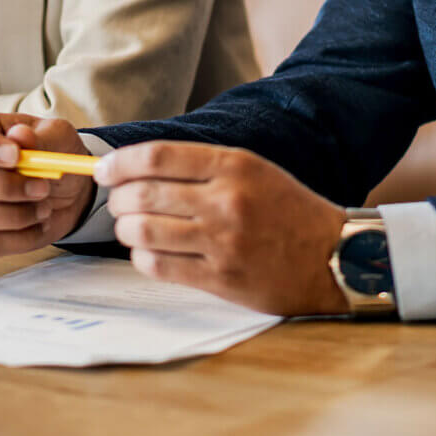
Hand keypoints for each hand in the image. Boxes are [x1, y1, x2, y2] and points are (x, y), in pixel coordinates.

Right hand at [0, 113, 96, 255]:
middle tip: (42, 187)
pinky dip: (22, 237)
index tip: (15, 156)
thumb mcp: (58, 137)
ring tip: (46, 206)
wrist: (69, 189)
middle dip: (3, 186)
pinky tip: (40, 224)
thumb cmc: (54, 153)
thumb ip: (40, 137)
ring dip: (17, 214)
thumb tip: (20, 135)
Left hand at [94, 141, 348, 315]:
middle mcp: (225, 201)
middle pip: (143, 194)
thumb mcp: (251, 169)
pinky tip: (148, 251)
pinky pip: (159, 266)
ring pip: (143, 231)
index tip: (103, 169)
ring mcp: (222, 242)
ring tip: (130, 227)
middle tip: (117, 202)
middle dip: (117, 198)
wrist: (332, 256)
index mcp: (233, 165)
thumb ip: (200, 166)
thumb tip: (137, 166)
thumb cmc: (286, 209)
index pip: (157, 157)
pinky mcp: (221, 279)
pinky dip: (142, 257)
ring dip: (125, 229)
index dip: (120, 163)